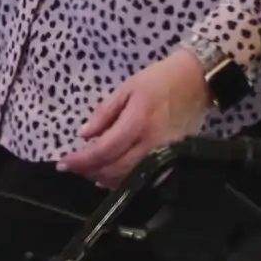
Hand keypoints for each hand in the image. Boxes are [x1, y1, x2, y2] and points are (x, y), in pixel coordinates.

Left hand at [56, 50, 212, 186]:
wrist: (197, 81)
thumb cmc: (160, 80)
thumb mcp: (127, 88)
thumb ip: (105, 113)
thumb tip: (84, 134)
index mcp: (138, 122)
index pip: (103, 150)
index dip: (81, 160)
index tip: (62, 163)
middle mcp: (152, 142)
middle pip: (115, 168)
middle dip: (89, 171)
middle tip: (72, 167)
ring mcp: (165, 153)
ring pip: (130, 176)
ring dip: (105, 177)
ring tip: (88, 171)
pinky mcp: (174, 157)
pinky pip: (146, 176)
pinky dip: (125, 179)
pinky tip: (112, 176)